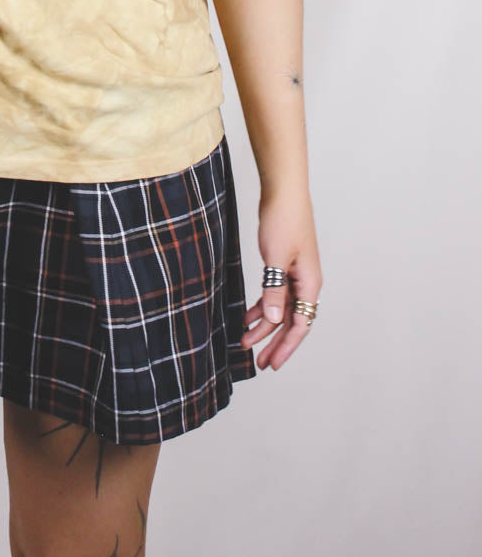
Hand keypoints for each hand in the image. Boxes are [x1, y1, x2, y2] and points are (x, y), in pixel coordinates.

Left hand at [241, 189, 322, 370]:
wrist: (283, 192)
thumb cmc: (284, 220)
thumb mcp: (275, 259)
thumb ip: (274, 291)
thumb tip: (273, 321)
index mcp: (309, 283)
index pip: (300, 324)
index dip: (286, 347)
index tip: (272, 364)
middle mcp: (305, 282)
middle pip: (291, 321)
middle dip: (274, 343)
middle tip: (259, 363)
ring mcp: (295, 274)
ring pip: (281, 309)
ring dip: (265, 326)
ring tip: (246, 342)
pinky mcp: (283, 265)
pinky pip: (274, 293)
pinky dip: (262, 306)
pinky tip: (247, 316)